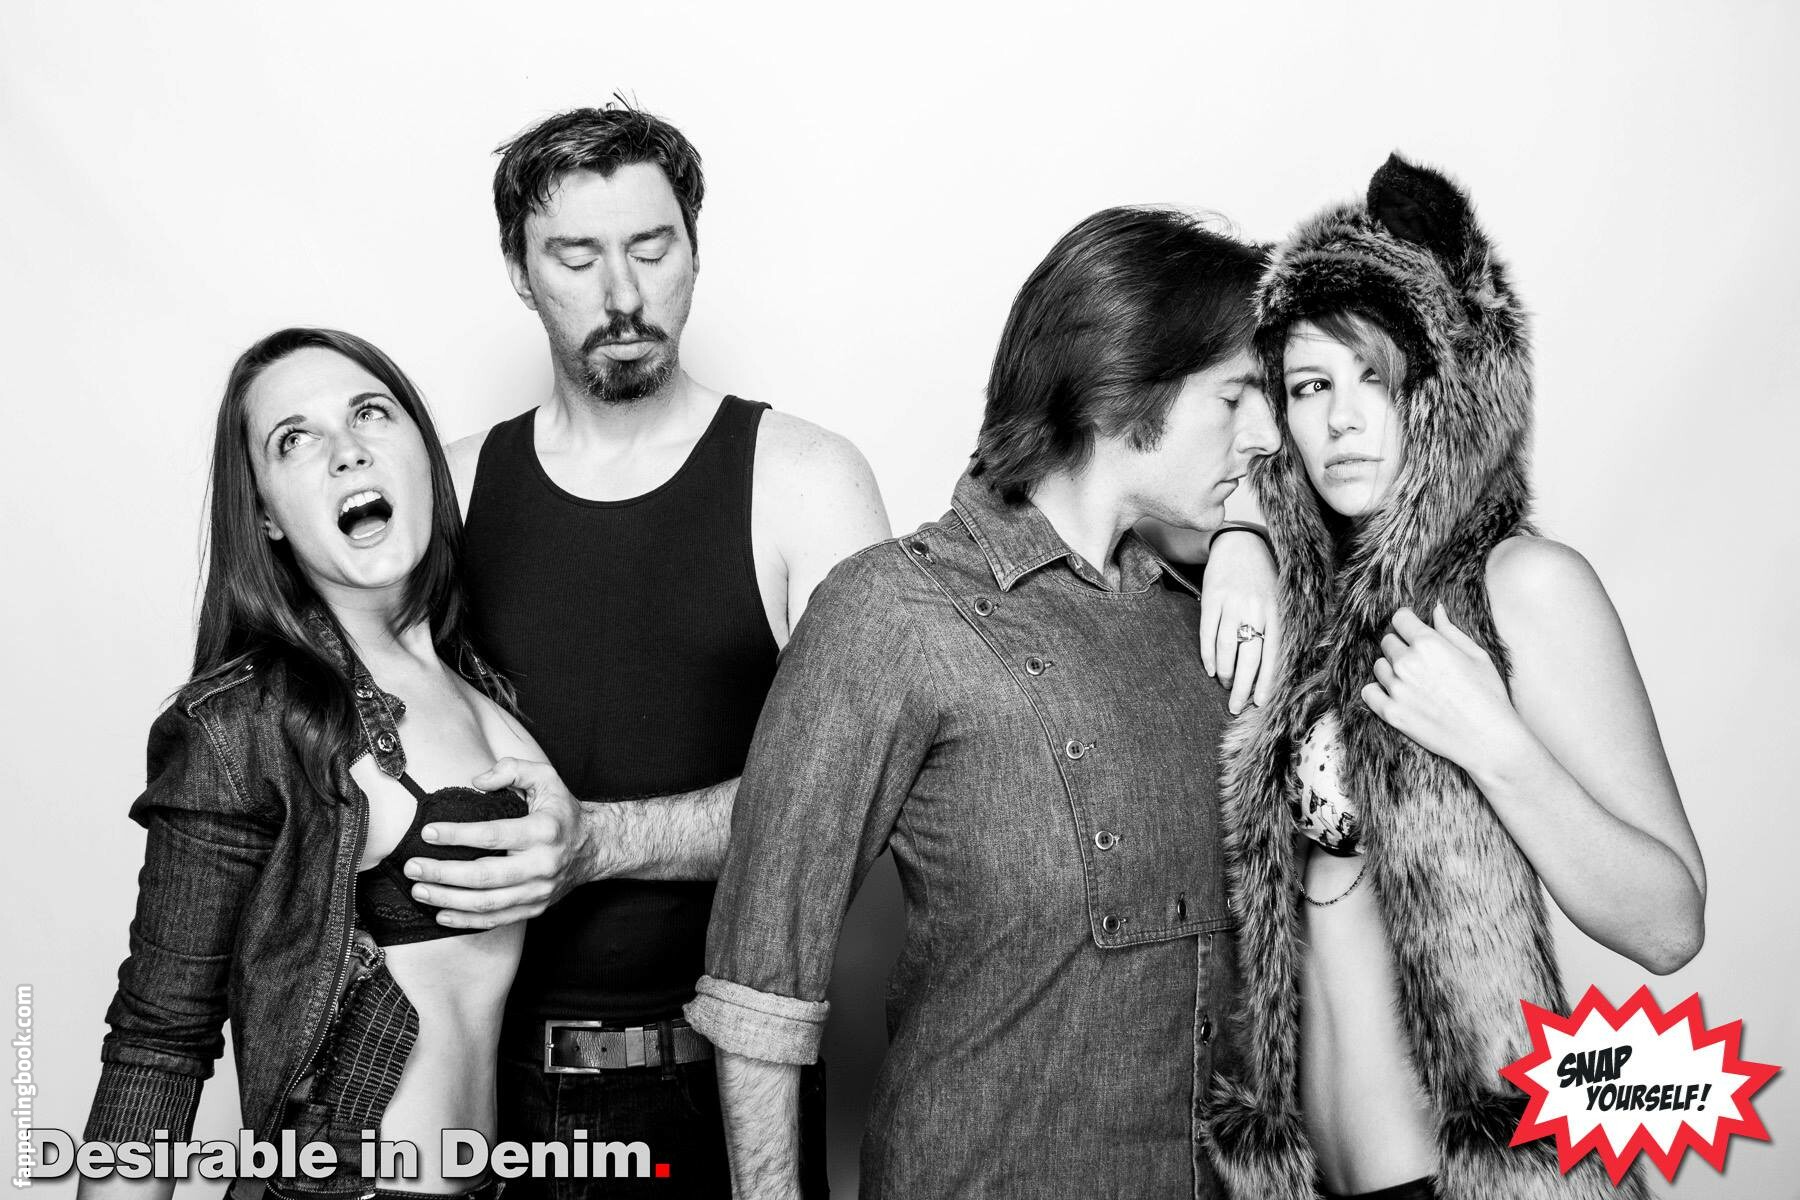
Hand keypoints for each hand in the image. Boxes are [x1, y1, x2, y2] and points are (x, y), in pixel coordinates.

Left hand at [403, 757, 596, 929]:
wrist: (593, 846)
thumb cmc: (561, 811)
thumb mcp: (545, 777)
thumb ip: (512, 769)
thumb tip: (477, 781)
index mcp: (544, 830)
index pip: (493, 835)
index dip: (457, 835)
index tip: (429, 833)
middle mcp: (543, 864)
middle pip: (484, 876)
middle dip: (443, 873)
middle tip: (413, 866)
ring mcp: (539, 891)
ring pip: (487, 903)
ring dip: (448, 899)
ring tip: (419, 889)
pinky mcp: (535, 908)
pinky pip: (497, 919)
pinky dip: (467, 920)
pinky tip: (441, 913)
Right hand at [1200, 529, 1282, 714]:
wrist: (1241, 544)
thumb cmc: (1264, 579)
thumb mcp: (1280, 601)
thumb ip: (1280, 630)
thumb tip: (1277, 671)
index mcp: (1277, 612)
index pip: (1274, 655)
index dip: (1267, 682)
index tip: (1260, 703)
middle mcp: (1256, 609)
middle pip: (1249, 657)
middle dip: (1241, 687)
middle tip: (1235, 706)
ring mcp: (1233, 604)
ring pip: (1226, 648)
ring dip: (1224, 672)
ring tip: (1224, 683)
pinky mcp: (1212, 598)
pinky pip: (1208, 634)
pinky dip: (1208, 655)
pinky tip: (1210, 668)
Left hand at [1361, 604, 1524, 771]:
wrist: (1488, 739)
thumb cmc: (1488, 695)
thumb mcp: (1476, 655)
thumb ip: (1450, 630)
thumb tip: (1435, 608)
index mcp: (1428, 644)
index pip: (1399, 618)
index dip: (1408, 623)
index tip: (1413, 631)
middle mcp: (1407, 663)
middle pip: (1388, 641)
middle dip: (1402, 646)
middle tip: (1421, 662)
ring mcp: (1396, 689)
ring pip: (1379, 666)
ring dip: (1391, 669)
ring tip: (1414, 682)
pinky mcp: (1391, 712)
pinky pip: (1368, 692)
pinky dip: (1377, 691)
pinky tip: (1394, 694)